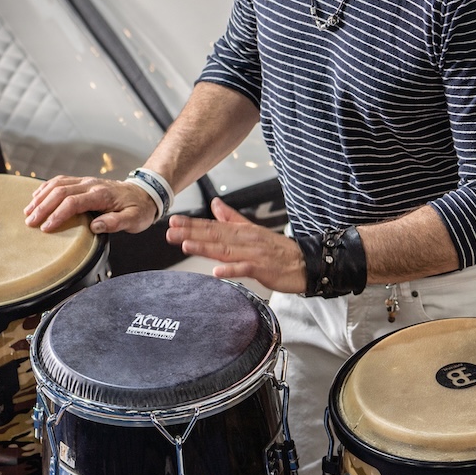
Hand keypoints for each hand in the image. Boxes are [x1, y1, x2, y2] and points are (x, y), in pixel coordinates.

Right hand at [24, 176, 158, 233]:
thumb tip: (95, 226)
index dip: (58, 215)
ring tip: (28, 211)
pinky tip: (36, 197)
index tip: (46, 228)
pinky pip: (61, 181)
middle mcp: (91, 184)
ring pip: (58, 184)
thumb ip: (116, 223)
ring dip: (41, 197)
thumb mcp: (134, 219)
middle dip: (43, 207)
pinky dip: (46, 188)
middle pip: (61, 192)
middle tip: (30, 222)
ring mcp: (86, 181)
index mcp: (102, 194)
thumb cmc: (139, 209)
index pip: (73, 202)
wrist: (145, 193)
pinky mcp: (83, 182)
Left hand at [166, 199, 306, 293]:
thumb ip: (232, 217)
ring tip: (186, 246)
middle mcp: (246, 240)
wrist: (305, 263)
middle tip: (170, 232)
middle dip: (191, 233)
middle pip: (215, 236)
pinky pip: (245, 269)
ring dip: (205, 248)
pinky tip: (217, 271)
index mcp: (242, 231)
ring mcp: (254, 254)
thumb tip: (215, 203)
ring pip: (226, 250)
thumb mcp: (253, 229)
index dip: (193, 224)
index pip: (213, 226)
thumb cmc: (278, 249)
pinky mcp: (263, 269)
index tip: (173, 221)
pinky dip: (231, 270)